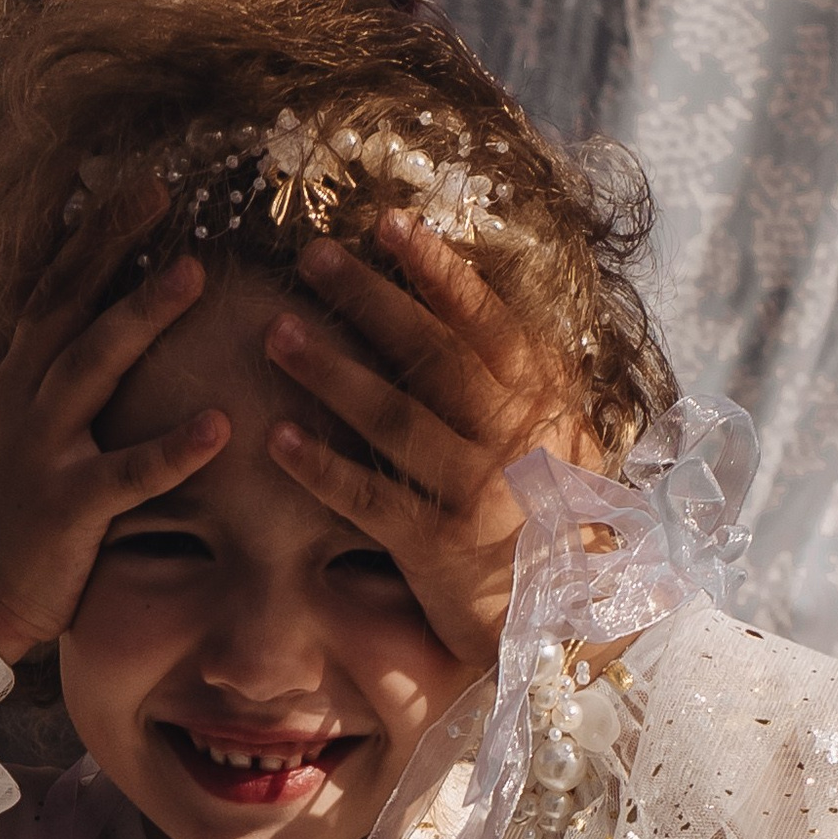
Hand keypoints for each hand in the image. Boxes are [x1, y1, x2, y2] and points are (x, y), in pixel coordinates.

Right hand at [0, 217, 227, 665]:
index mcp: (6, 376)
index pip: (39, 285)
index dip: (76, 230)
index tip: (118, 176)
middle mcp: (20, 399)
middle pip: (63, 304)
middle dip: (106, 243)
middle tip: (158, 189)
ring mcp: (42, 450)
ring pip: (91, 368)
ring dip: (140, 316)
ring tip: (194, 271)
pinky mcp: (68, 508)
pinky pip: (128, 475)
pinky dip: (173, 451)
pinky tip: (221, 425)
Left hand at [259, 216, 585, 667]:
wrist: (562, 615)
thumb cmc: (549, 513)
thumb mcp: (560, 434)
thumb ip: (524, 378)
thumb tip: (476, 300)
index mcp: (539, 401)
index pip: (485, 320)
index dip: (437, 269)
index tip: (389, 223)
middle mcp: (510, 439)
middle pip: (431, 355)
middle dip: (369, 300)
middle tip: (312, 258)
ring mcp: (473, 493)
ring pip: (394, 418)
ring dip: (331, 372)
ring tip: (275, 333)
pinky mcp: (436, 546)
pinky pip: (370, 498)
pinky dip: (322, 469)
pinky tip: (277, 439)